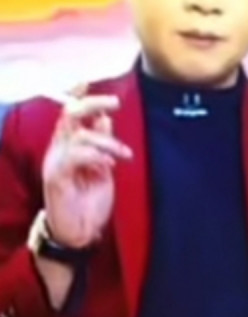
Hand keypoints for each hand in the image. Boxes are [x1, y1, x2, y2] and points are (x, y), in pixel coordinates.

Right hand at [42, 90, 131, 247]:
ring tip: (123, 156)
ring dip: (106, 142)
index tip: (95, 84)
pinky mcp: (56, 177)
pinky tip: (108, 165)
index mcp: (70, 144)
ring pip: (78, 134)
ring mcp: (56, 162)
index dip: (82, 96)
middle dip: (93, 104)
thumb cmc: (89, 201)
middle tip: (115, 103)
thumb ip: (102, 144)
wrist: (79, 232)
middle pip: (70, 113)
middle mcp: (59, 149)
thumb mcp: (102, 168)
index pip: (72, 113)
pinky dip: (95, 156)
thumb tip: (105, 119)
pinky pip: (74, 155)